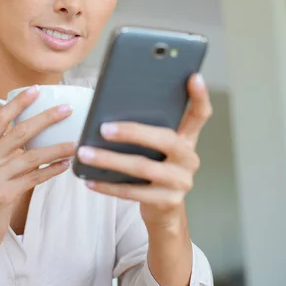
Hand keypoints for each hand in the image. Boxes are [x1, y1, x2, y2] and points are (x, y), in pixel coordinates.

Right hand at [0, 85, 74, 252]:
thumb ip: (6, 149)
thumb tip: (35, 130)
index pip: (0, 119)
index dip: (18, 103)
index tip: (36, 90)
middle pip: (19, 132)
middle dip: (45, 118)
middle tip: (65, 109)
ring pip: (30, 156)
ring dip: (56, 147)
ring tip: (75, 142)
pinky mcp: (4, 193)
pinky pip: (33, 177)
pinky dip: (51, 170)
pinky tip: (66, 164)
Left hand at [77, 74, 212, 225]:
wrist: (162, 209)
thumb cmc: (152, 167)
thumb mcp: (155, 148)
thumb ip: (145, 129)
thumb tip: (108, 112)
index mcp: (187, 139)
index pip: (200, 114)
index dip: (200, 96)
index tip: (194, 76)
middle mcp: (189, 158)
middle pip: (165, 140)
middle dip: (132, 132)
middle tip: (103, 128)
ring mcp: (180, 181)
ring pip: (143, 167)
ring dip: (109, 160)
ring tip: (85, 153)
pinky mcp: (166, 201)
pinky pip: (132, 192)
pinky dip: (107, 185)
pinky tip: (89, 179)